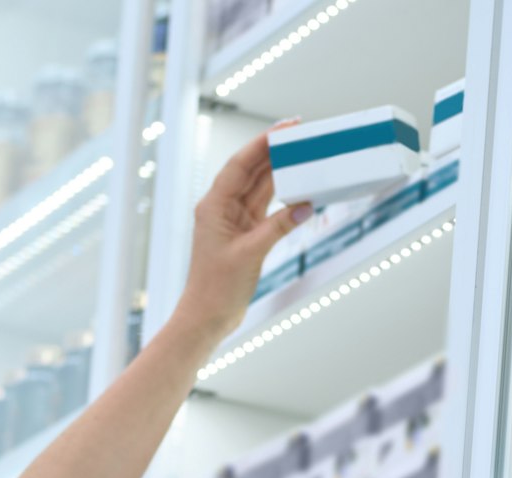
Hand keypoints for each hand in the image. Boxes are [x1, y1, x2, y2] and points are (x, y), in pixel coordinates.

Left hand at [173, 122, 312, 342]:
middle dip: (274, 151)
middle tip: (299, 134)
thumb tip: (304, 206)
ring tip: (302, 153)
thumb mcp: (251, 253)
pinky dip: (282, 197)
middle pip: (251, 170)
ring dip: (280, 171)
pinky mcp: (245, 232)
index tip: (284, 128)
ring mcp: (234, 219)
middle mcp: (222, 207)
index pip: (240, 165)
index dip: (262, 143)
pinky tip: (298, 187)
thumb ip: (279, 227)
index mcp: (214, 205)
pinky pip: (266, 206)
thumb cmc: (217, 287)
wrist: (208, 316)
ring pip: (260, 186)